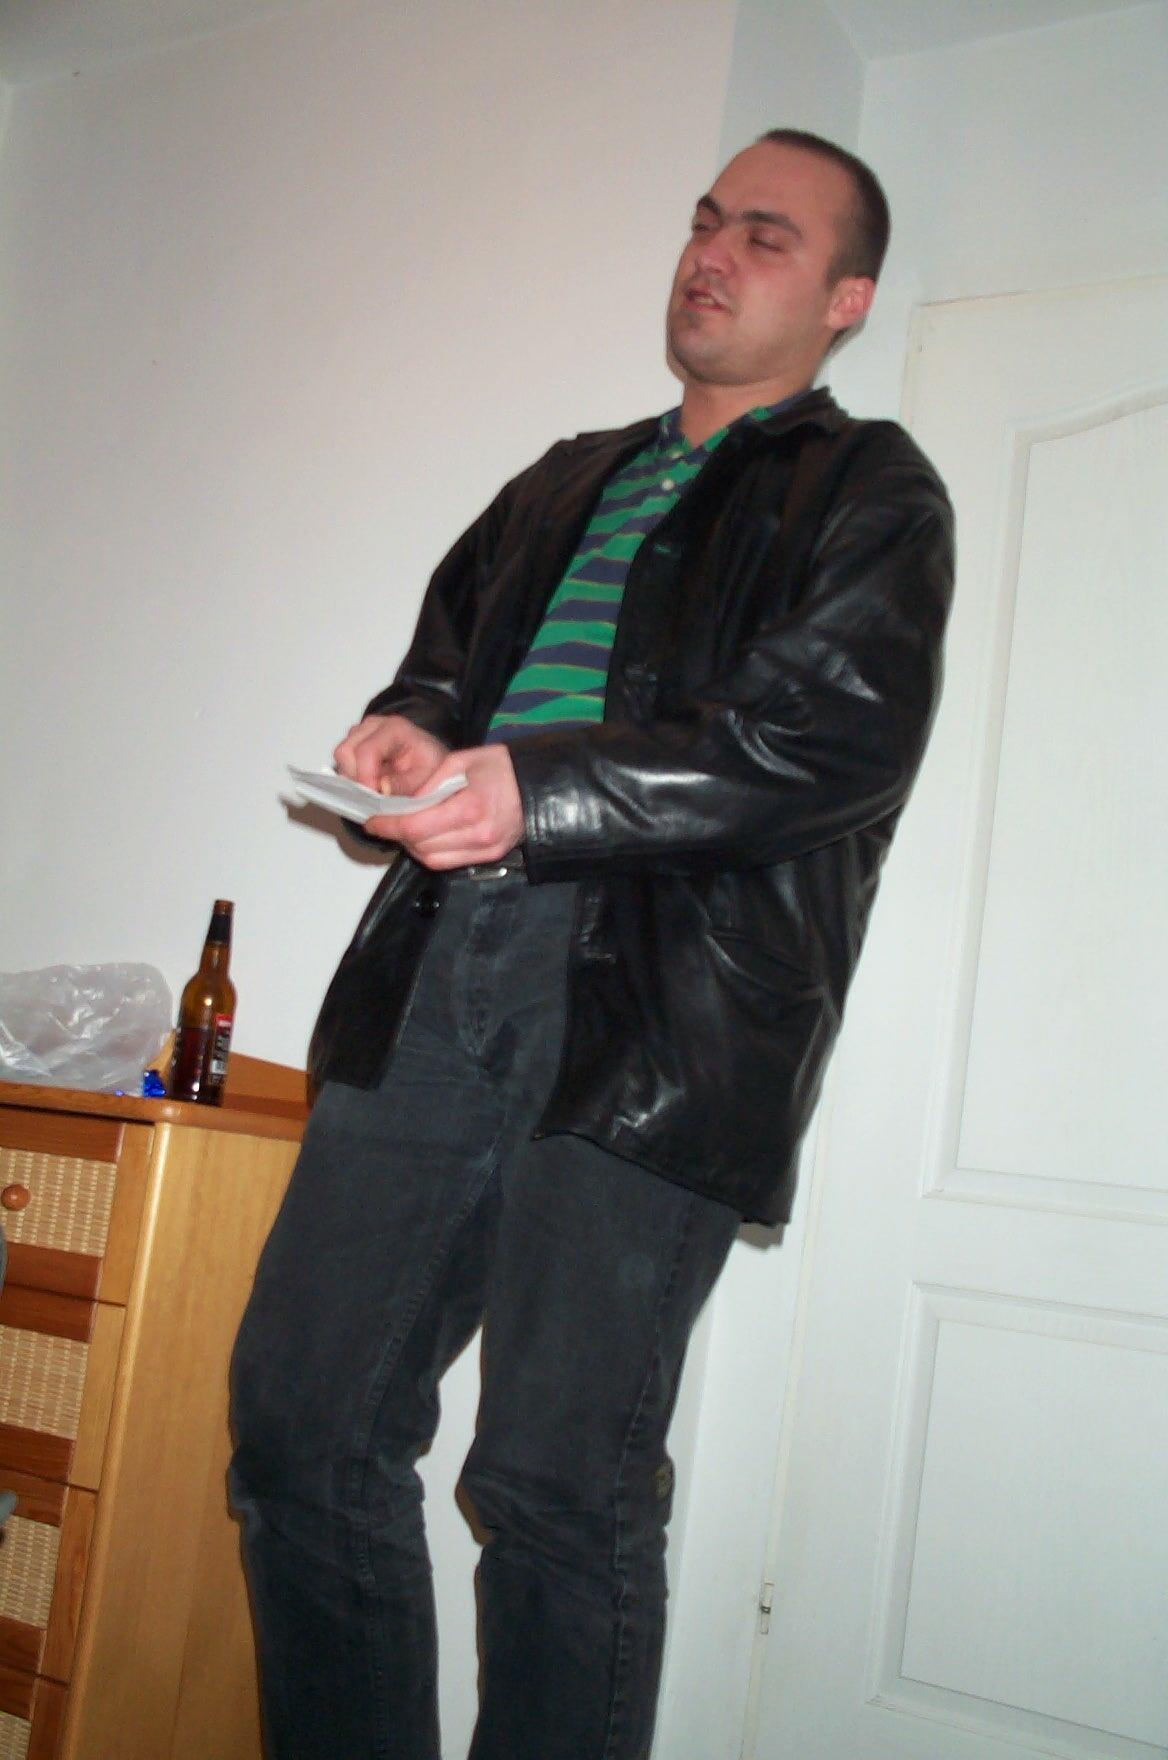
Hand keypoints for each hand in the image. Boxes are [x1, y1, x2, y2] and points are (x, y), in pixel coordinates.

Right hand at [333, 715, 447, 801]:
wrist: (431, 762)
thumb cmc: (430, 766)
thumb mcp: (427, 778)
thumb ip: (405, 784)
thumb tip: (382, 788)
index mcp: (394, 729)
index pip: (366, 751)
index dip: (365, 777)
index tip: (372, 797)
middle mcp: (374, 726)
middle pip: (346, 751)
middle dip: (357, 778)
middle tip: (375, 795)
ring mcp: (361, 734)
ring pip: (341, 758)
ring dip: (354, 779)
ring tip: (376, 790)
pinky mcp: (354, 745)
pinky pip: (341, 763)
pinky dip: (352, 778)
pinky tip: (371, 785)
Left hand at [366, 745, 524, 868]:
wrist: (537, 784)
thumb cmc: (500, 767)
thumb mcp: (460, 761)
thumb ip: (429, 783)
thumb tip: (404, 803)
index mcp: (469, 807)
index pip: (416, 826)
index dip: (389, 826)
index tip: (372, 820)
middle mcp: (478, 834)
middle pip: (421, 846)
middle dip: (398, 835)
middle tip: (385, 822)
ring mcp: (485, 849)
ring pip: (432, 859)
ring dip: (412, 846)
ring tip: (404, 828)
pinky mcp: (490, 856)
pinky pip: (449, 862)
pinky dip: (431, 852)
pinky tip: (426, 836)